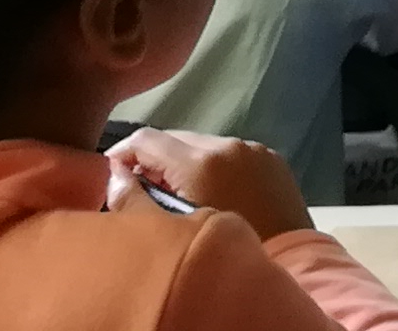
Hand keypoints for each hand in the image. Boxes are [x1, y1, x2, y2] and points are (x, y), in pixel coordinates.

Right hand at [106, 129, 310, 239]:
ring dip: (182, 163)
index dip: (121, 154)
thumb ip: (134, 198)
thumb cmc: (221, 249)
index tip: (110, 175)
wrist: (287, 259)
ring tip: (175, 195)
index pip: (146, 139)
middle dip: (152, 160)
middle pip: (174, 138)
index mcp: (201, 160)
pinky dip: (211, 166)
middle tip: (141, 190)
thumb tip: (113, 173)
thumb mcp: (170, 225)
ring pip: (201, 144)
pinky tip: (208, 191)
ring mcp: (254, 149)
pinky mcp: (271, 158)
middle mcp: (228, 145)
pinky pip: (229, 153)